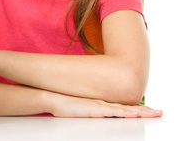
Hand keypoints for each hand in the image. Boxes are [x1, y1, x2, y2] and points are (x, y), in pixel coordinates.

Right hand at [47, 91, 162, 117]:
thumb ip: (91, 111)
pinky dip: (125, 113)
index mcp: (102, 105)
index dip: (138, 109)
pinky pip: (113, 112)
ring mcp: (100, 106)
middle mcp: (103, 104)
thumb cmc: (65, 105)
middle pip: (129, 108)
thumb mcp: (81, 110)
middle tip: (159, 112)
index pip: (124, 108)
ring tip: (153, 113)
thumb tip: (97, 114)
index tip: (150, 111)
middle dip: (145, 111)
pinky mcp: (94, 109)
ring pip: (125, 110)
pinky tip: (134, 114)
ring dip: (140, 112)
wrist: (53, 98)